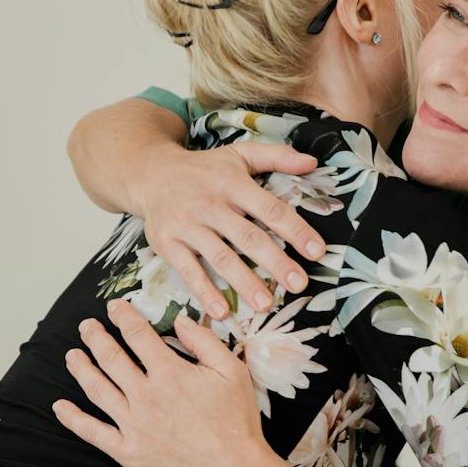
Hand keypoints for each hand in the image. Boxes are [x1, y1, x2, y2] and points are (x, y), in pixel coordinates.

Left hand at [52, 299, 270, 466]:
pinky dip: (73, 419)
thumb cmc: (235, 421)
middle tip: (86, 326)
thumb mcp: (232, 371)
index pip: (138, 336)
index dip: (123, 318)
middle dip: (96, 338)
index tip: (114, 308)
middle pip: (111, 359)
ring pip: (98, 390)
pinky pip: (93, 432)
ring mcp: (134, 425)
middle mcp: (145, 396)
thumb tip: (181, 320)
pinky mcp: (128, 452)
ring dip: (81, 369)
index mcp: (169, 374)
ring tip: (72, 356)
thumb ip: (204, 342)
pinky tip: (60, 407)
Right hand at [129, 142, 325, 319]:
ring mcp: (187, 225)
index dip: (295, 230)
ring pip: (220, 257)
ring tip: (266, 305)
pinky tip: (222, 312)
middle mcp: (210, 204)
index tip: (317, 252)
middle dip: (275, 262)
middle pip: (248, 237)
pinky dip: (204, 292)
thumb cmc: (204, 169)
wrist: (150, 173)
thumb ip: (276, 156)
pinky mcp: (166, 243)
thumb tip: (312, 162)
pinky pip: (188, 271)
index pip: (270, 209)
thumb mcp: (239, 154)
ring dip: (244, 283)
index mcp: (233, 183)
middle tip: (299, 285)